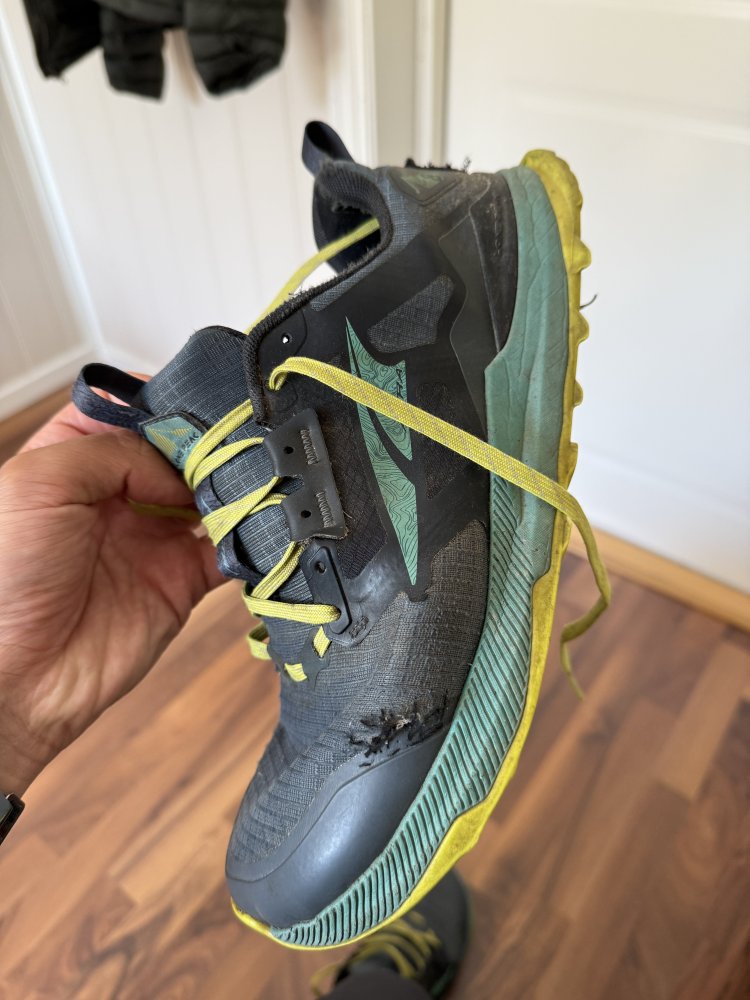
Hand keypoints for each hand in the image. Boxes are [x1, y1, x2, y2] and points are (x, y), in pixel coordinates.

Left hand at [0, 401, 223, 793]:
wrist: (18, 676)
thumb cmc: (6, 577)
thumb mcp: (38, 484)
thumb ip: (111, 452)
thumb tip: (177, 468)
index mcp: (77, 457)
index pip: (134, 410)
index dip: (169, 401)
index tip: (206, 397)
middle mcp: (120, 491)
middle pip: (182, 450)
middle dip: (214, 440)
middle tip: (246, 435)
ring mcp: (154, 535)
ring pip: (212, 494)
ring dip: (238, 484)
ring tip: (262, 472)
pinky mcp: (183, 579)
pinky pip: (230, 550)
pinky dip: (254, 537)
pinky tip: (266, 520)